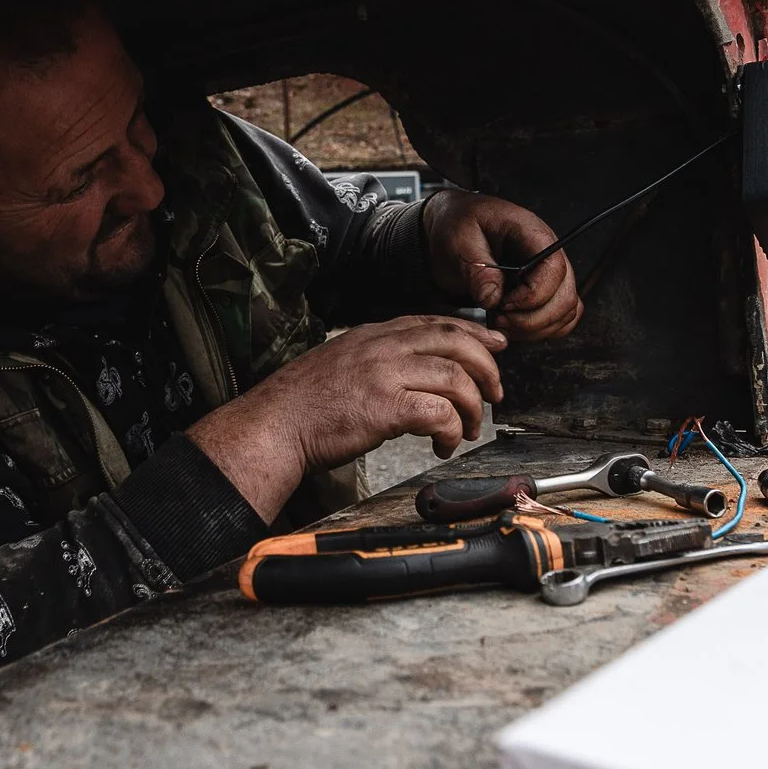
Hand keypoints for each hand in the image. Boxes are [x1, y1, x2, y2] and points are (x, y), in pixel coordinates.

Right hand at [187, 316, 506, 519]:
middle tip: (495, 394)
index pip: (436, 323)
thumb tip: (410, 376)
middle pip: (456, 342)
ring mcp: (384, 374)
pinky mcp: (386, 407)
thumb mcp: (340, 364)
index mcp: (373, 335)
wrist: (272, 426)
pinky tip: (443, 445)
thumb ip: (376, 361)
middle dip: (486, 367)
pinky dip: (451, 432)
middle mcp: (382, 347)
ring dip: (472, 408)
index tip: (495, 344)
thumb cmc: (301, 406)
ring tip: (468, 430)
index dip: (473, 332)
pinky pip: (440, 413)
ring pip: (456, 378)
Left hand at [422, 190, 583, 341]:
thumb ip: (477, 268)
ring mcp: (549, 273)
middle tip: (498, 320)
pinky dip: (541, 330)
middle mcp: (548, 253)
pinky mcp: (544, 290)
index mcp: (531, 233)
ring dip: (536, 328)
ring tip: (501, 323)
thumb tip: (493, 298)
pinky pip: (561, 318)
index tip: (502, 305)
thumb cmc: (457, 226)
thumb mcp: (458, 240)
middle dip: (532, 319)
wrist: (451, 227)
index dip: (533, 295)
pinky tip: (513, 327)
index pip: (554, 268)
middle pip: (565, 296)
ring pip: (566, 311)